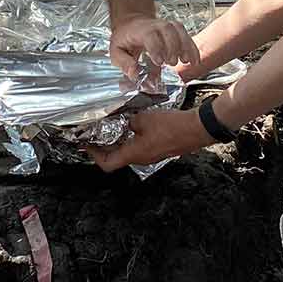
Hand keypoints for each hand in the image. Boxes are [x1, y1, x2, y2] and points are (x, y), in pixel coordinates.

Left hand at [90, 107, 213, 172]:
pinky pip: (140, 147)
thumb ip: (130, 121)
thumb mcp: (144, 119)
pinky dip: (132, 139)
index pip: (107, 163)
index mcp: (134, 154)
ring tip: (113, 126)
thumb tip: (125, 122)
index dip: (94, 155)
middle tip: (97, 133)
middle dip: (105, 146)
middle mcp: (141, 159)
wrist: (196, 129)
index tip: (87, 144)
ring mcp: (151, 156)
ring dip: (119, 141)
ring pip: (128, 152)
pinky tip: (133, 125)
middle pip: (117, 158)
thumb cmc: (170, 126)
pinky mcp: (159, 150)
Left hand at [109, 14, 199, 78]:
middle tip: (171, 63)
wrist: (131, 23)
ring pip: (179, 30)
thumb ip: (124, 63)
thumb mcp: (116, 51)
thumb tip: (135, 74)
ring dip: (185, 46)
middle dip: (173, 47)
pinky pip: (186, 35)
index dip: (156, 47)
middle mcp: (155, 26)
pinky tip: (195, 60)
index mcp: (139, 30)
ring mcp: (167, 26)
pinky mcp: (175, 31)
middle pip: (168, 30)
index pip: (150, 35)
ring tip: (187, 61)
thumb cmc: (125, 38)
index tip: (159, 61)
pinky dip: (192, 48)